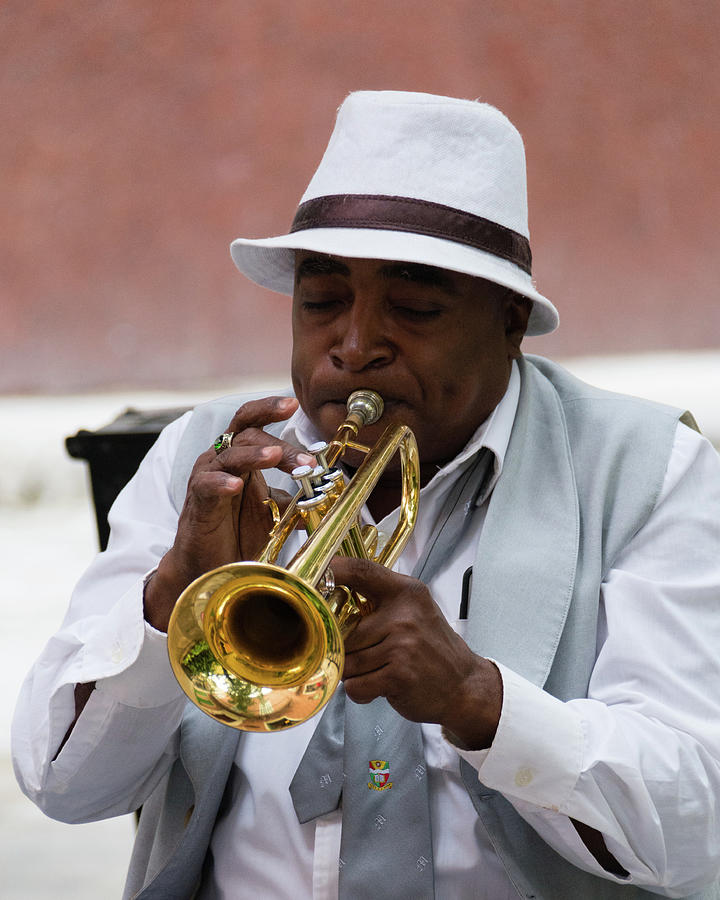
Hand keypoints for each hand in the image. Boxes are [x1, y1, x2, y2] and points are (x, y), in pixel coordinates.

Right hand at [145, 396, 314, 631]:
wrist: (212, 568)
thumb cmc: (239, 533)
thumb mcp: (274, 509)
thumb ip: (294, 493)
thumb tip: (327, 488)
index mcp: (240, 455)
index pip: (252, 421)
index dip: (270, 408)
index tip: (293, 404)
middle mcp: (221, 459)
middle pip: (246, 434)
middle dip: (278, 444)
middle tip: (305, 460)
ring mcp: (207, 478)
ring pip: (228, 454)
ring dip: (255, 455)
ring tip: (275, 456)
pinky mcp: (197, 503)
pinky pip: (206, 485)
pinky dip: (221, 482)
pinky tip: (236, 485)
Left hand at [332, 556, 502, 749]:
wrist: (464, 685)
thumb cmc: (432, 648)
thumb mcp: (414, 611)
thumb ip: (379, 602)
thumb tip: (331, 597)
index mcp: (406, 592)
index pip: (362, 570)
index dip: (334, 569)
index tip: (314, 572)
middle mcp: (404, 614)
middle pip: (345, 631)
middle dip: (349, 650)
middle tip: (373, 656)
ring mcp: (402, 644)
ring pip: (347, 661)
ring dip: (356, 673)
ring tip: (381, 671)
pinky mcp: (398, 674)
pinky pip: (355, 686)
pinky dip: (362, 692)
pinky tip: (382, 686)